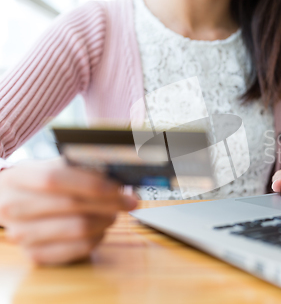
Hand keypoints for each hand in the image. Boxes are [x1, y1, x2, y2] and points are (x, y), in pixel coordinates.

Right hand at [0, 158, 136, 264]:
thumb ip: (81, 165)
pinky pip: (79, 248)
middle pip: (71, 205)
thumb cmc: (39, 183)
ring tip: (114, 212)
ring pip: (79, 229)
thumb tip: (115, 172)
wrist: (10, 203)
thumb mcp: (53, 165)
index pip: (54, 179)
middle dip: (109, 202)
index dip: (90, 183)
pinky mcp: (35, 255)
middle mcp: (14, 208)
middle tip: (129, 201)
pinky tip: (100, 227)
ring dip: (106, 219)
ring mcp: (22, 234)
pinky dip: (98, 237)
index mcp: (18, 178)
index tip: (118, 187)